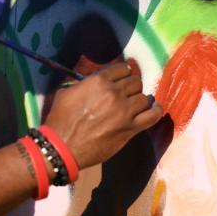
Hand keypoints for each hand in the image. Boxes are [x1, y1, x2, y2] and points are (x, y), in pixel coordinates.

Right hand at [44, 60, 161, 169]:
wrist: (62, 146)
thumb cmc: (60, 119)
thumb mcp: (67, 92)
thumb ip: (85, 83)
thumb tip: (93, 81)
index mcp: (99, 81)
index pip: (122, 69)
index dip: (123, 73)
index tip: (123, 78)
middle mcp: (115, 93)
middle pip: (135, 82)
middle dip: (131, 86)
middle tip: (127, 94)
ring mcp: (125, 111)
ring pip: (144, 97)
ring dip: (140, 100)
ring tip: (136, 104)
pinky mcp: (130, 128)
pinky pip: (152, 116)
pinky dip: (156, 110)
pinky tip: (154, 108)